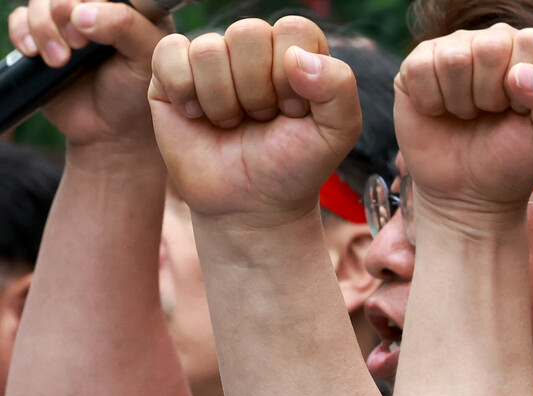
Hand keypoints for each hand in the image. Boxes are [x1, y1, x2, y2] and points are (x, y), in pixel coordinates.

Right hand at [8, 1, 171, 146]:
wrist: (112, 132)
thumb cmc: (136, 95)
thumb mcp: (145, 58)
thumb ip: (125, 26)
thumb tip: (82, 13)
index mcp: (130, 9)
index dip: (94, 1)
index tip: (98, 26)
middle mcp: (97, 11)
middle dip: (65, 12)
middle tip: (79, 45)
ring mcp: (67, 26)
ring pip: (41, 2)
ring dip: (45, 28)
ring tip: (61, 60)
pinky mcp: (43, 41)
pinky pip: (19, 19)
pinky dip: (23, 33)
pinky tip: (36, 54)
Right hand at [148, 17, 361, 225]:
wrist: (251, 204)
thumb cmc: (294, 165)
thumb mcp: (338, 133)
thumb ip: (339, 86)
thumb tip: (296, 57)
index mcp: (296, 51)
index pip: (294, 30)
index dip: (292, 76)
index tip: (294, 112)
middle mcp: (254, 47)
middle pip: (248, 33)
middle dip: (256, 91)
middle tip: (260, 120)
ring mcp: (213, 58)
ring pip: (209, 49)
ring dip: (223, 101)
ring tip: (232, 123)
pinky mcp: (171, 73)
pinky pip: (169, 53)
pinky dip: (185, 91)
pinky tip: (197, 116)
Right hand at [394, 23, 532, 228]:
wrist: (468, 192)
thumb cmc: (513, 161)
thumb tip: (518, 73)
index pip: (531, 42)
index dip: (524, 86)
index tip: (519, 111)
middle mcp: (494, 40)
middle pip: (489, 46)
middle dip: (489, 95)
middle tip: (489, 115)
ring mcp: (454, 49)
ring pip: (453, 58)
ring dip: (460, 101)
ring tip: (467, 115)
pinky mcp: (417, 66)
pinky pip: (419, 68)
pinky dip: (430, 102)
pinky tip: (440, 112)